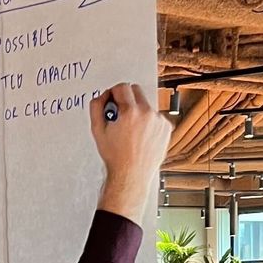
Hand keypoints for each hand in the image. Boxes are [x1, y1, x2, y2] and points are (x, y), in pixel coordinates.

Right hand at [90, 83, 172, 225]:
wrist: (132, 175)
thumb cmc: (116, 157)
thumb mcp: (98, 131)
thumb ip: (96, 107)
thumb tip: (102, 97)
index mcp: (131, 112)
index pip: (122, 87)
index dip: (113, 92)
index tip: (112, 100)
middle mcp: (148, 114)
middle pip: (136, 90)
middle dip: (126, 98)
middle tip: (120, 113)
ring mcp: (159, 121)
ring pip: (146, 104)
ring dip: (138, 111)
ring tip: (130, 130)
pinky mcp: (166, 128)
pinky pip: (156, 117)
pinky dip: (148, 122)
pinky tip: (141, 135)